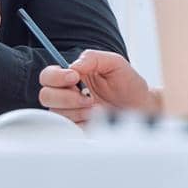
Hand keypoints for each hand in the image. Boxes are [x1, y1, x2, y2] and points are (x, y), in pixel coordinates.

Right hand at [40, 50, 157, 120]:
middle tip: (88, 98)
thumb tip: (74, 65)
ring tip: (97, 109)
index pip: (48, 75)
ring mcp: (71, 113)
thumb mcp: (115, 63)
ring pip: (56, 113)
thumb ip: (94, 58)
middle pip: (45, 95)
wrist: (142, 108)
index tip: (75, 77)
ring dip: (78, 110)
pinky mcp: (77, 129)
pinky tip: (94, 120)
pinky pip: (67, 129)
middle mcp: (68, 94)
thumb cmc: (128, 84)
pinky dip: (81, 123)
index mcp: (73, 76)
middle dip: (66, 96)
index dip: (56, 77)